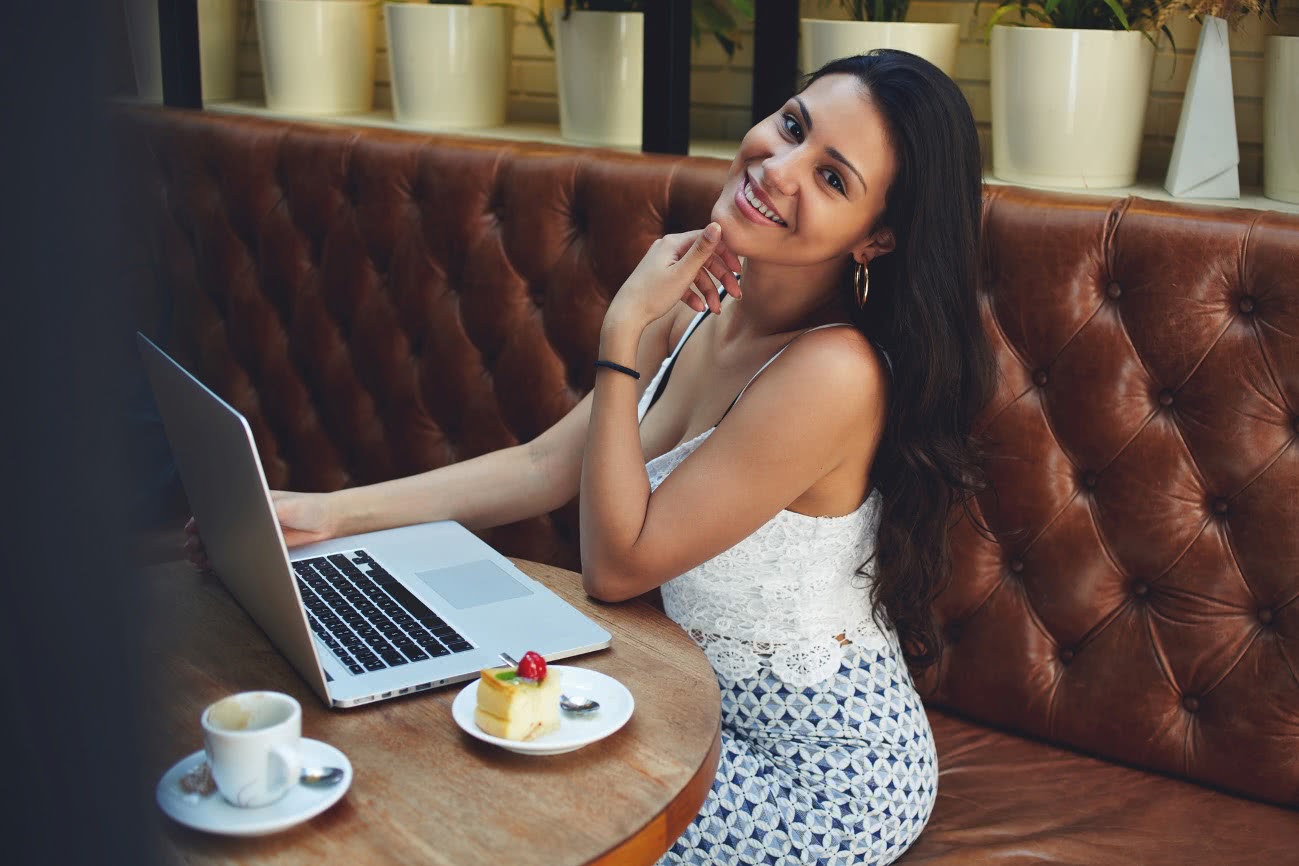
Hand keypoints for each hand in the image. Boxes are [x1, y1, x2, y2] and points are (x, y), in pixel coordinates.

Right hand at [183, 490, 337, 571]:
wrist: (328, 523)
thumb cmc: (307, 507)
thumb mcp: (286, 506)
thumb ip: (268, 512)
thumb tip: (248, 519)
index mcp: (249, 503)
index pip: (219, 510)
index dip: (203, 519)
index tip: (193, 528)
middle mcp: (247, 520)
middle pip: (215, 530)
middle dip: (200, 539)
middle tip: (193, 547)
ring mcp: (252, 537)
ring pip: (222, 546)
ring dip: (207, 553)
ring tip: (199, 559)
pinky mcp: (259, 553)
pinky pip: (236, 559)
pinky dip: (222, 564)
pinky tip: (213, 568)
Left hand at [605, 224, 743, 328]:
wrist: (626, 315)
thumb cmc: (653, 294)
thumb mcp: (683, 273)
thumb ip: (702, 250)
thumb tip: (718, 225)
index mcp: (673, 243)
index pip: (707, 240)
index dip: (726, 254)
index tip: (738, 270)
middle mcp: (669, 249)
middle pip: (703, 259)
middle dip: (721, 278)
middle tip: (736, 294)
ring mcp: (664, 264)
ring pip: (694, 274)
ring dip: (708, 291)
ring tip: (715, 310)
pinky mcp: (660, 278)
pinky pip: (682, 283)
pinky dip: (692, 294)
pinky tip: (699, 308)